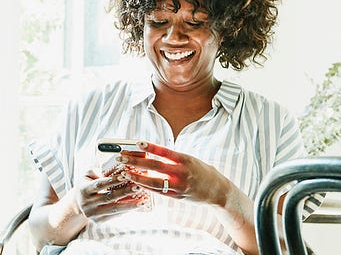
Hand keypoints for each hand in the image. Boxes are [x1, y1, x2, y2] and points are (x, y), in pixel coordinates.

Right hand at [69, 165, 148, 220]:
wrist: (78, 204)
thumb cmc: (86, 185)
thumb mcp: (86, 175)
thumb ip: (97, 170)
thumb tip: (112, 170)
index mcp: (84, 190)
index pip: (100, 184)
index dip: (112, 180)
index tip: (125, 175)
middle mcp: (87, 203)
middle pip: (109, 197)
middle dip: (125, 192)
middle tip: (138, 186)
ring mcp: (93, 213)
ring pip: (114, 209)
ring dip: (130, 205)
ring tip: (142, 200)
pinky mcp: (99, 221)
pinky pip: (115, 216)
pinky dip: (126, 211)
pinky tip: (136, 206)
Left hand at [116, 141, 232, 206]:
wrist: (218, 191)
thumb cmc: (202, 172)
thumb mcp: (190, 160)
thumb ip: (173, 159)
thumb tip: (152, 154)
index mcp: (186, 160)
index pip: (165, 152)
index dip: (151, 147)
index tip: (137, 143)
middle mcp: (182, 173)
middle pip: (155, 166)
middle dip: (136, 162)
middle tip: (122, 158)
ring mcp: (179, 186)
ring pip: (154, 182)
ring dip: (137, 177)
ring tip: (125, 172)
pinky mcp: (177, 197)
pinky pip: (159, 192)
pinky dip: (146, 187)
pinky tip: (136, 184)